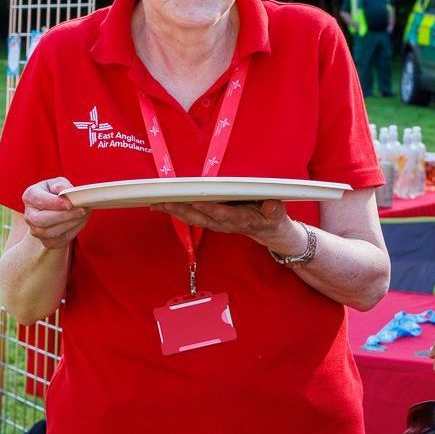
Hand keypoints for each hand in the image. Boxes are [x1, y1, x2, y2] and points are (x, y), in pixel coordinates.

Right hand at [21, 178, 89, 249]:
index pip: (40, 201)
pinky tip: (81, 221)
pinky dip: (73, 231)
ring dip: (71, 224)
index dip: (55, 203)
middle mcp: (29, 215)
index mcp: (30, 196)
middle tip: (81, 211)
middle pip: (41, 220)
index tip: (70, 204)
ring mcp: (36, 230)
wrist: (53, 210)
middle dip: (63, 216)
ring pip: (51, 232)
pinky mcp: (47, 242)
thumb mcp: (57, 183)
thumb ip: (60, 185)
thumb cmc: (55, 193)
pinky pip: (60, 240)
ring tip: (83, 214)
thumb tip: (63, 190)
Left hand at [153, 200, 298, 253]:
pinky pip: (192, 217)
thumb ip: (274, 210)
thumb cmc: (272, 218)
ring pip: (192, 218)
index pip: (224, 214)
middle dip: (182, 210)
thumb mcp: (278, 214)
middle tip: (165, 202)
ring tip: (156, 204)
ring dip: (174, 211)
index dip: (210, 209)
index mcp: (241, 219)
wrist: (269, 232)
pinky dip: (177, 211)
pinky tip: (163, 206)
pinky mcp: (212, 221)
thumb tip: (271, 206)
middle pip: (201, 217)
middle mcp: (225, 223)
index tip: (197, 202)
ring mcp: (217, 224)